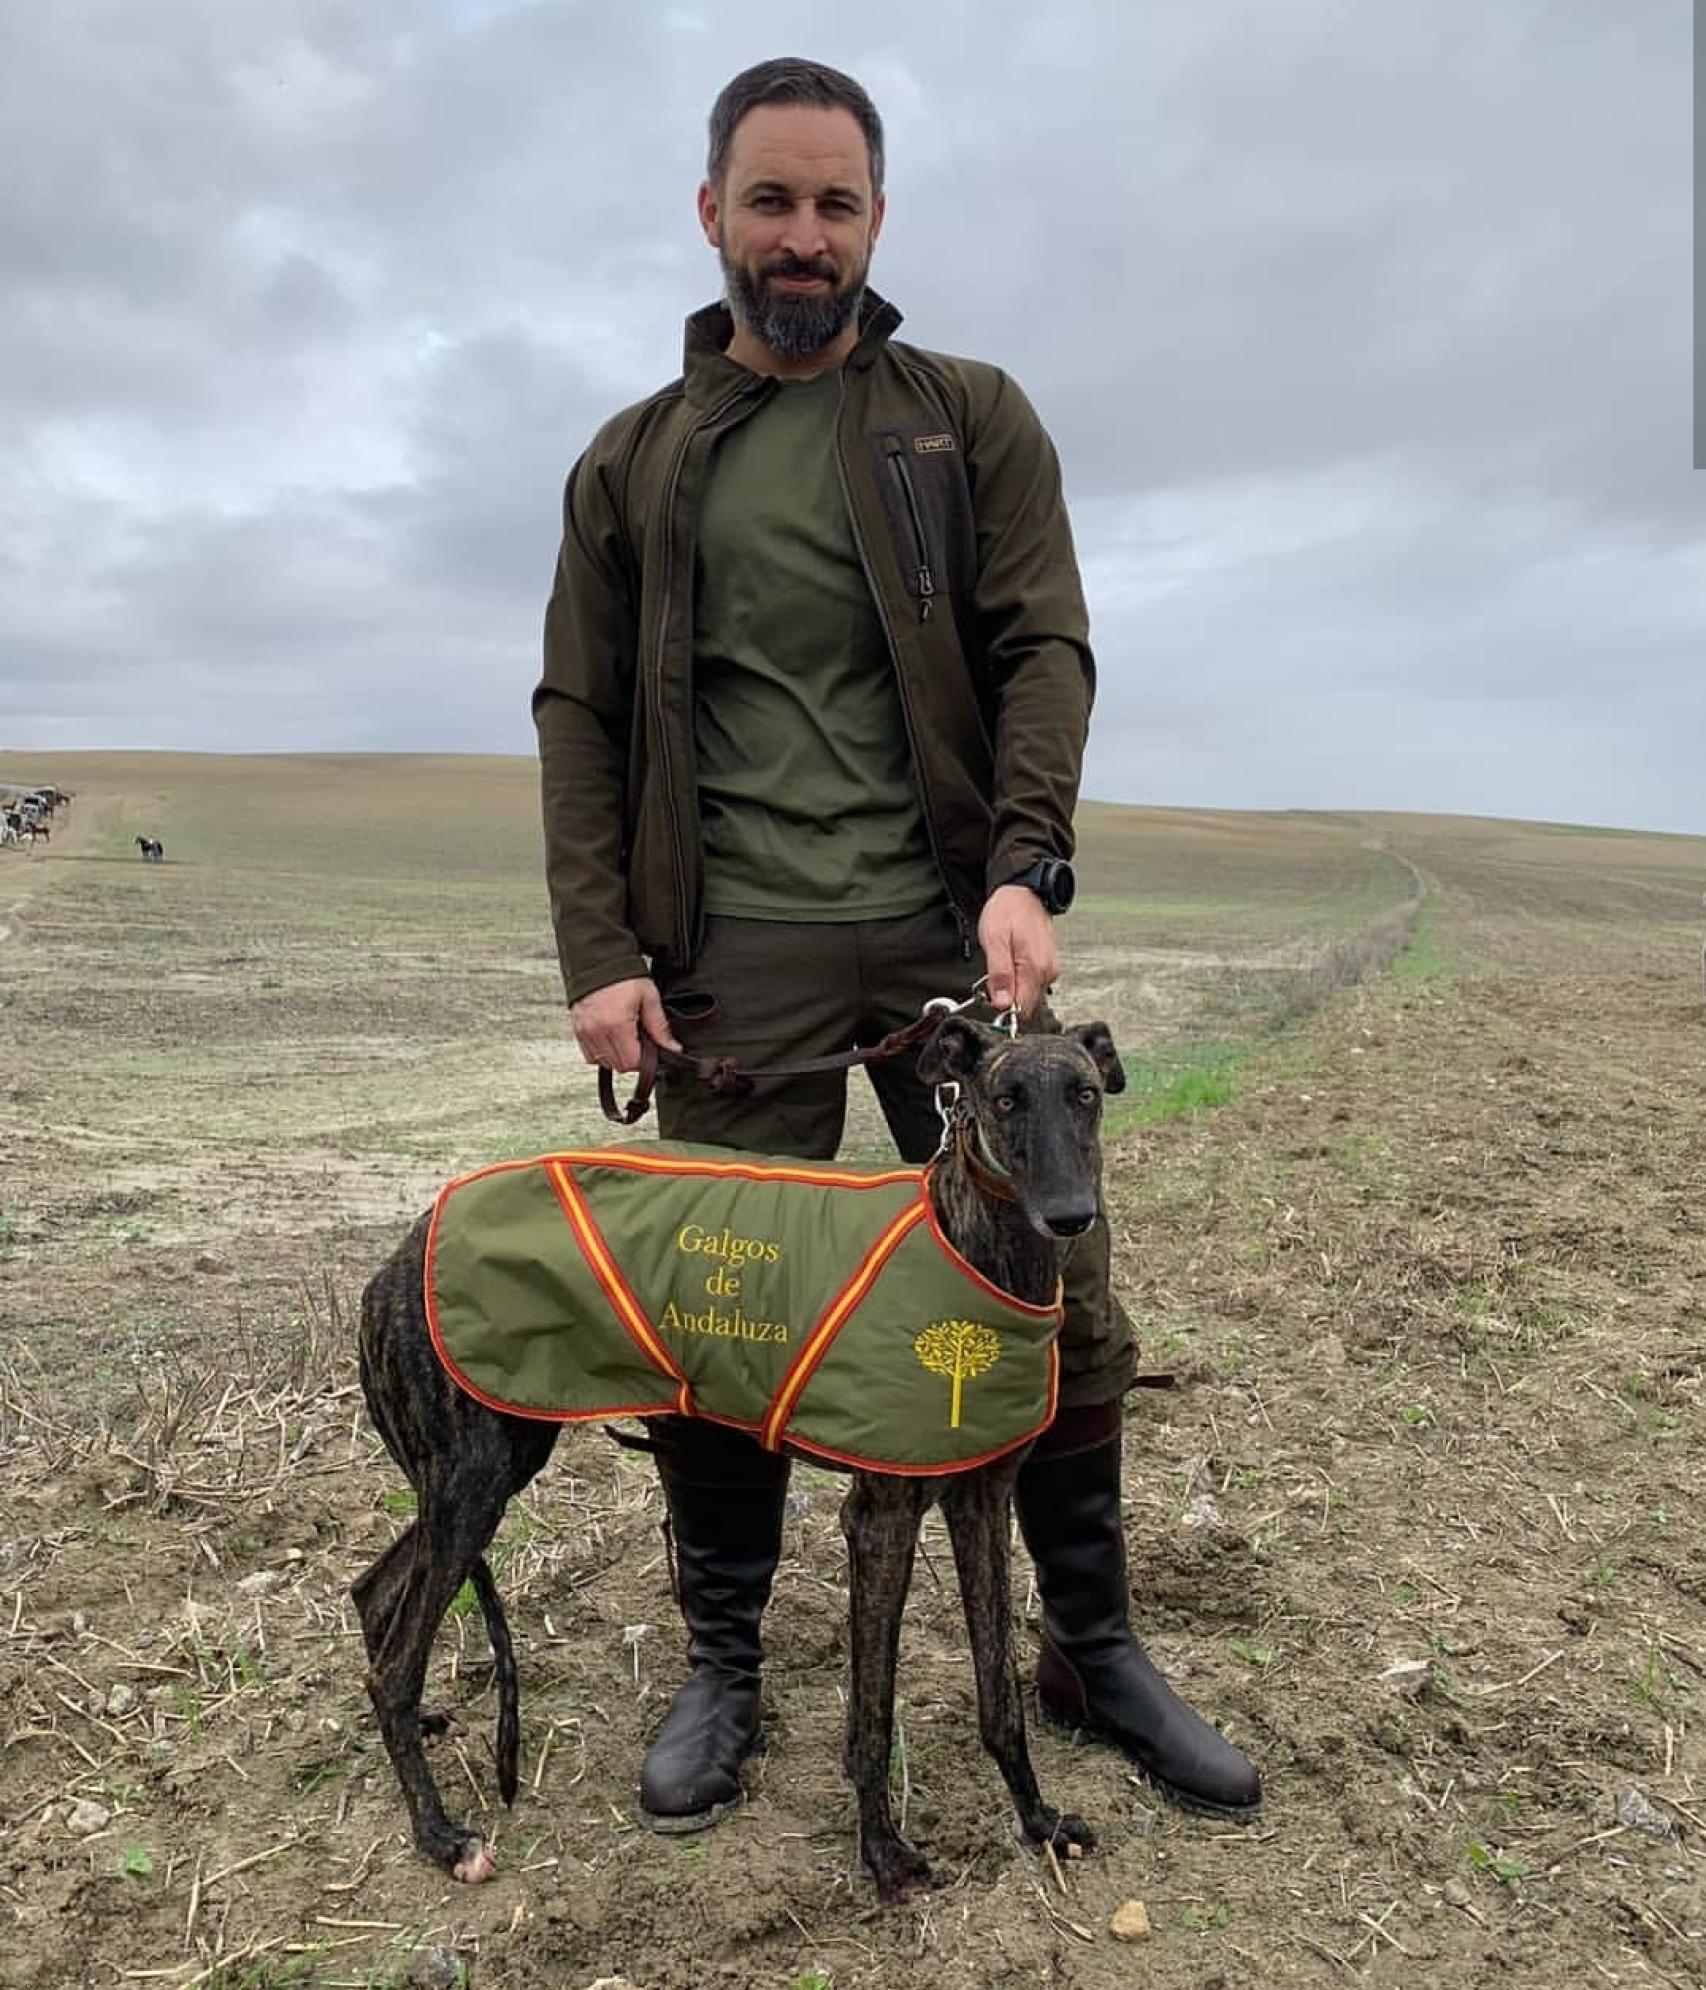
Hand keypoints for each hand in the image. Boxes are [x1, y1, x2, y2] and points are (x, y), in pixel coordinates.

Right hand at [569, 977, 680, 1072]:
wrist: (598, 960)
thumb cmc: (623, 975)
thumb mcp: (649, 998)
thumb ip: (660, 1027)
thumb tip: (672, 1049)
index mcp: (615, 1024)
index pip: (631, 1062)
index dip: (644, 1060)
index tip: (649, 1048)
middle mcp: (596, 1031)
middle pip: (617, 1065)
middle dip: (631, 1058)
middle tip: (638, 1040)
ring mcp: (584, 1031)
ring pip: (603, 1062)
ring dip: (616, 1056)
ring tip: (624, 1036)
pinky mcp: (577, 1029)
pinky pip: (589, 1055)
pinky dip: (601, 1052)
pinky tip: (611, 1037)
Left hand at [978, 885, 1058, 1018]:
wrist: (1024, 893)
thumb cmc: (1008, 911)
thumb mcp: (994, 940)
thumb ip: (999, 974)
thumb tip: (1002, 1004)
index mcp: (1034, 969)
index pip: (1021, 1009)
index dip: (1003, 1008)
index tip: (990, 996)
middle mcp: (1047, 973)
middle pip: (1025, 1005)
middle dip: (1006, 998)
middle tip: (992, 976)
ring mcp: (1049, 970)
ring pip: (1028, 996)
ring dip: (1012, 989)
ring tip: (1002, 963)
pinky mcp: (1048, 966)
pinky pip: (1032, 985)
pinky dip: (1019, 980)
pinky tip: (1011, 962)